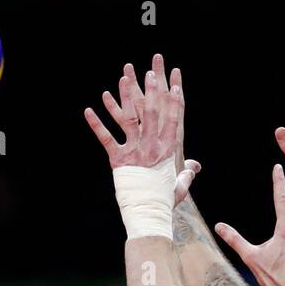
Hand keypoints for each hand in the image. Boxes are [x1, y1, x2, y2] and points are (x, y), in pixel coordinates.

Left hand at [85, 60, 196, 203]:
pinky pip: (105, 138)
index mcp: (167, 150)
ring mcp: (134, 151)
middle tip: (150, 72)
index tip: (175, 84)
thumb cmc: (164, 200)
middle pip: (151, 113)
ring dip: (125, 98)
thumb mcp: (180, 186)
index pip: (172, 120)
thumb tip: (195, 168)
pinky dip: (96, 124)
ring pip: (128, 119)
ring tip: (122, 80)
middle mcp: (151, 146)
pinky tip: (89, 109)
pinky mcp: (117, 159)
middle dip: (151, 90)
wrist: (147, 213)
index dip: (173, 101)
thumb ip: (186, 174)